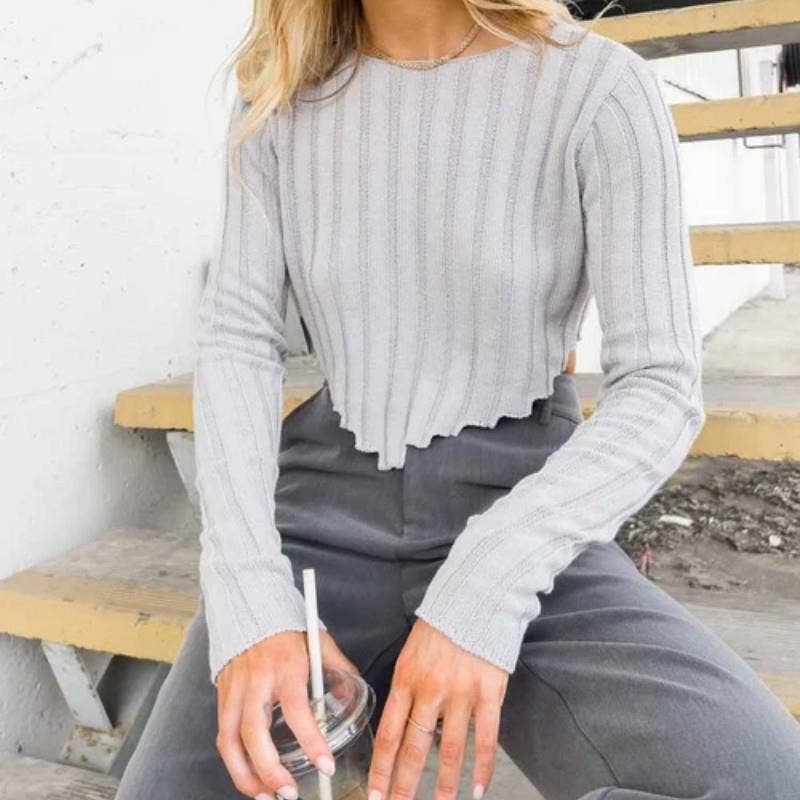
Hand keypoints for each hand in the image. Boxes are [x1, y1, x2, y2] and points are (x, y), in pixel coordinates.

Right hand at [216, 629, 357, 798]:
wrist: (249, 608)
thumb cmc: (288, 628)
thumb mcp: (319, 642)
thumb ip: (338, 668)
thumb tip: (353, 695)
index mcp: (285, 666)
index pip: (296, 708)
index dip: (311, 740)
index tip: (326, 766)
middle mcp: (256, 681)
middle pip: (254, 732)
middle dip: (269, 769)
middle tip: (289, 793)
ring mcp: (235, 689)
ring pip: (230, 740)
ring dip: (246, 774)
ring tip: (265, 796)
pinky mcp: (222, 696)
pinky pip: (223, 735)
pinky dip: (234, 761)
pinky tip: (249, 777)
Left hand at [368, 619, 508, 799]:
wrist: (475, 599)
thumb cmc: (441, 626)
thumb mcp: (411, 653)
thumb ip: (407, 688)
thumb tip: (403, 725)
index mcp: (406, 678)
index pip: (388, 732)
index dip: (381, 767)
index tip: (375, 792)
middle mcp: (431, 689)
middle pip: (414, 747)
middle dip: (403, 784)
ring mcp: (461, 693)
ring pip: (450, 749)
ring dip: (443, 783)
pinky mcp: (489, 693)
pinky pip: (485, 738)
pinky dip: (482, 766)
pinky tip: (478, 787)